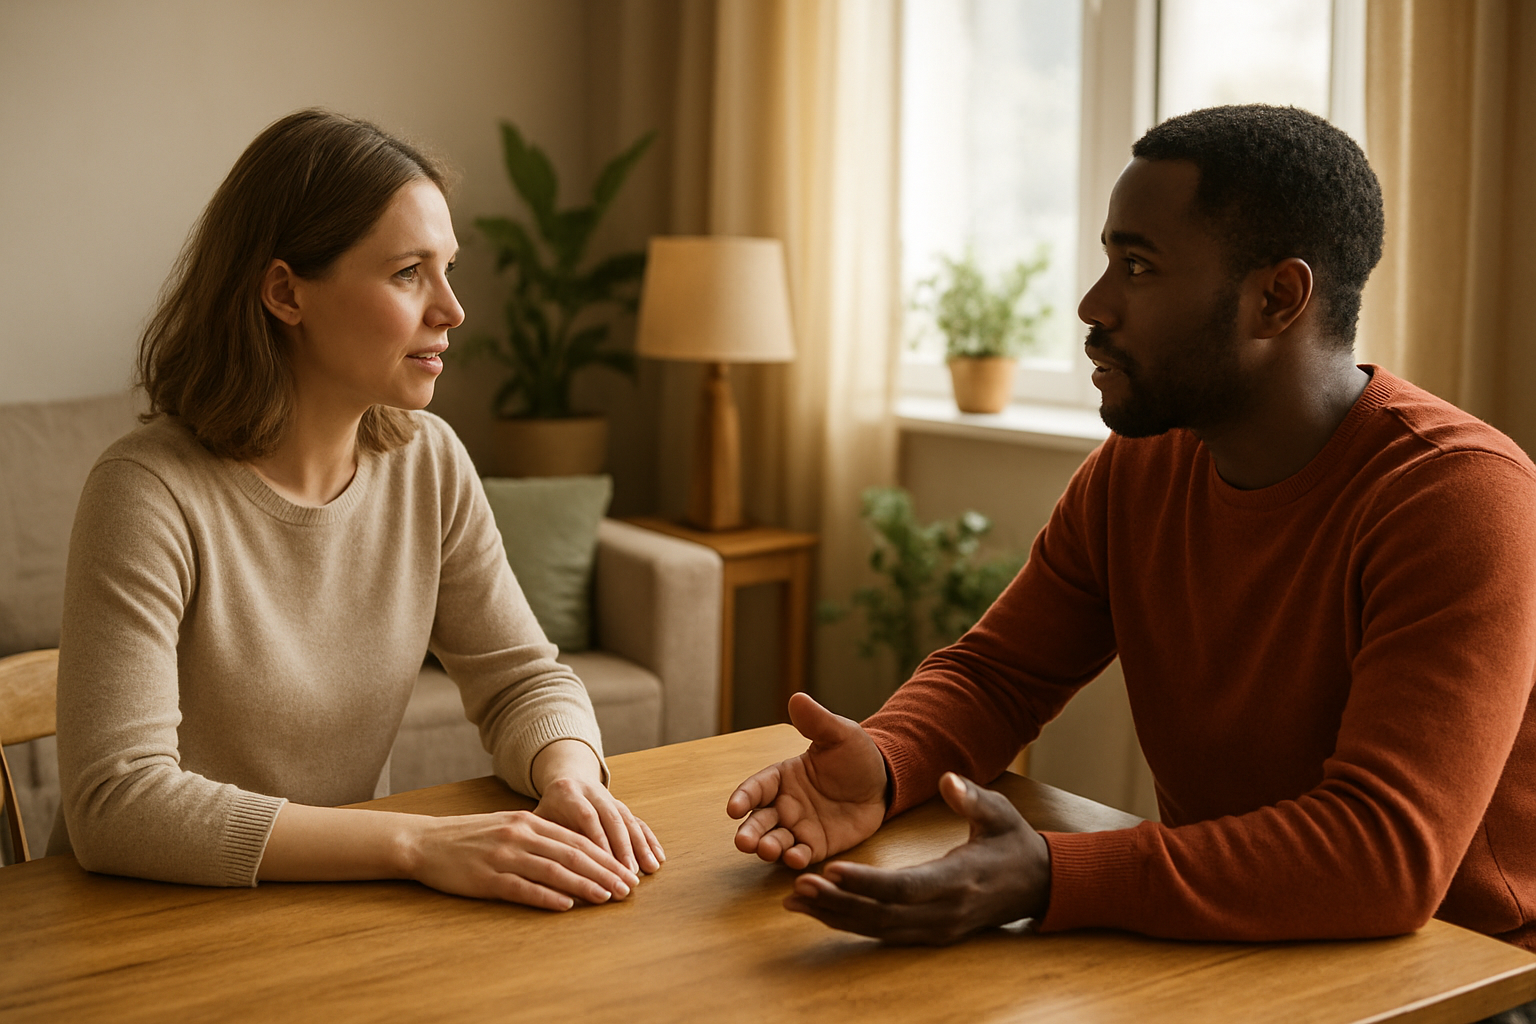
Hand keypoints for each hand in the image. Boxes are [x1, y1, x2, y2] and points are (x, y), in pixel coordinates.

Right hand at [404, 810, 640, 910]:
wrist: (426, 842)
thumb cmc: (470, 838)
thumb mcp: (508, 827)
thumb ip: (540, 838)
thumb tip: (576, 855)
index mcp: (528, 822)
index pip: (576, 840)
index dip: (605, 857)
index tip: (626, 872)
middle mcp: (520, 835)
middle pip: (572, 854)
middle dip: (605, 872)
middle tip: (628, 888)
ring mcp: (504, 856)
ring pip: (554, 870)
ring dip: (585, 885)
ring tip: (607, 898)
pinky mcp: (487, 878)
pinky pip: (523, 888)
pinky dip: (547, 897)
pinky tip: (567, 905)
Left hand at [531, 737, 663, 874]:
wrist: (566, 778)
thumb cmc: (548, 808)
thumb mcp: (538, 817)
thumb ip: (544, 838)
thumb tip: (547, 872)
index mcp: (568, 793)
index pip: (587, 816)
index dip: (599, 840)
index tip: (606, 866)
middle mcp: (593, 793)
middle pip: (612, 819)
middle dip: (624, 849)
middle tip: (630, 875)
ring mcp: (611, 799)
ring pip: (628, 821)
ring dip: (640, 846)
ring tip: (649, 868)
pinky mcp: (622, 807)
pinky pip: (638, 822)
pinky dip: (649, 840)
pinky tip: (658, 857)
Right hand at [726, 692, 888, 868]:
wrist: (884, 782)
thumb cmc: (856, 755)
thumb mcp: (839, 735)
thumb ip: (817, 722)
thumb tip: (797, 698)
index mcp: (783, 776)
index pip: (756, 787)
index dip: (743, 797)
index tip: (733, 809)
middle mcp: (785, 804)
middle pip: (759, 820)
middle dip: (749, 832)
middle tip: (743, 842)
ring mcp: (801, 827)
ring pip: (776, 840)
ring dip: (768, 847)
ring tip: (767, 850)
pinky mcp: (818, 845)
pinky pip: (803, 854)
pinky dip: (795, 859)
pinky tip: (795, 859)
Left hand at [783, 772, 1050, 944]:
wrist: (1038, 884)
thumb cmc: (1013, 842)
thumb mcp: (1000, 812)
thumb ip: (972, 798)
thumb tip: (948, 779)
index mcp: (959, 878)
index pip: (906, 886)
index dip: (867, 882)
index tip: (832, 869)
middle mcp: (945, 912)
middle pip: (883, 914)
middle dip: (838, 902)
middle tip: (797, 886)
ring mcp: (937, 928)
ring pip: (878, 928)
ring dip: (836, 916)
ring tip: (795, 900)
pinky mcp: (930, 934)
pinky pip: (883, 933)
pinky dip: (850, 923)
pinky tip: (820, 912)